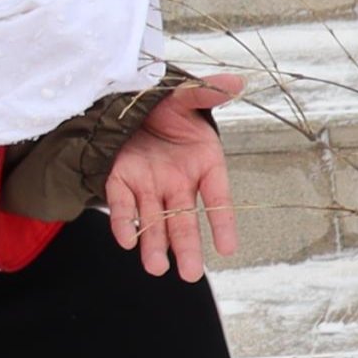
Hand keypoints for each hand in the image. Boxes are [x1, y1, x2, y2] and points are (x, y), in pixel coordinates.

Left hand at [101, 74, 247, 282]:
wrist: (128, 98)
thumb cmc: (165, 101)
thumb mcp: (186, 94)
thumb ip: (207, 93)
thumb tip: (237, 82)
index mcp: (203, 163)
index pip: (217, 198)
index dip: (222, 222)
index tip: (228, 249)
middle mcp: (178, 181)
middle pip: (184, 219)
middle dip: (187, 247)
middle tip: (190, 275)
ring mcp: (149, 184)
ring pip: (154, 221)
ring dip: (154, 245)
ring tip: (157, 269)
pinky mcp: (121, 180)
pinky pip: (123, 206)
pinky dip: (124, 223)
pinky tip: (127, 241)